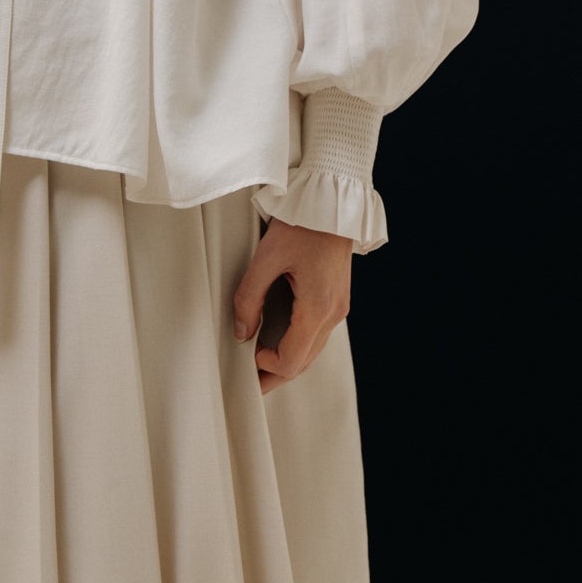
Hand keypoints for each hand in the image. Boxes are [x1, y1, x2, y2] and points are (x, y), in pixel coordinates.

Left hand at [233, 217, 352, 393]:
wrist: (331, 203)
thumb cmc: (302, 224)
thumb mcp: (267, 257)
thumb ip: (250, 296)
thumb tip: (241, 331)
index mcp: (317, 307)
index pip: (293, 361)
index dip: (268, 367)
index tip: (248, 356)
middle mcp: (334, 313)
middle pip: (305, 362)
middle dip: (276, 372)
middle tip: (251, 378)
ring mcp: (339, 307)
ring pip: (313, 350)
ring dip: (289, 358)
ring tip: (261, 359)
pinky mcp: (338, 298)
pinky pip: (318, 333)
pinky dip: (299, 342)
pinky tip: (281, 337)